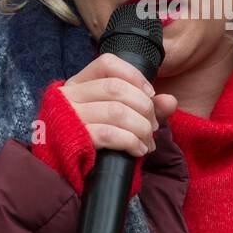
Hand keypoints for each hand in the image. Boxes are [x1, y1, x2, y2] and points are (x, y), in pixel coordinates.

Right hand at [59, 53, 177, 159]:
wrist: (61, 170)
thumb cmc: (90, 140)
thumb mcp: (114, 118)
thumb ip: (144, 107)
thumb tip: (171, 101)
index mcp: (78, 84)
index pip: (107, 63)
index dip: (134, 75)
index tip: (150, 93)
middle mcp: (69, 95)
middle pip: (116, 88)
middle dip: (144, 107)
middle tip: (153, 126)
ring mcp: (69, 117)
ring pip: (116, 111)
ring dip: (141, 128)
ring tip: (148, 142)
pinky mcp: (74, 139)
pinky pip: (110, 134)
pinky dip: (131, 142)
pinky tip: (138, 150)